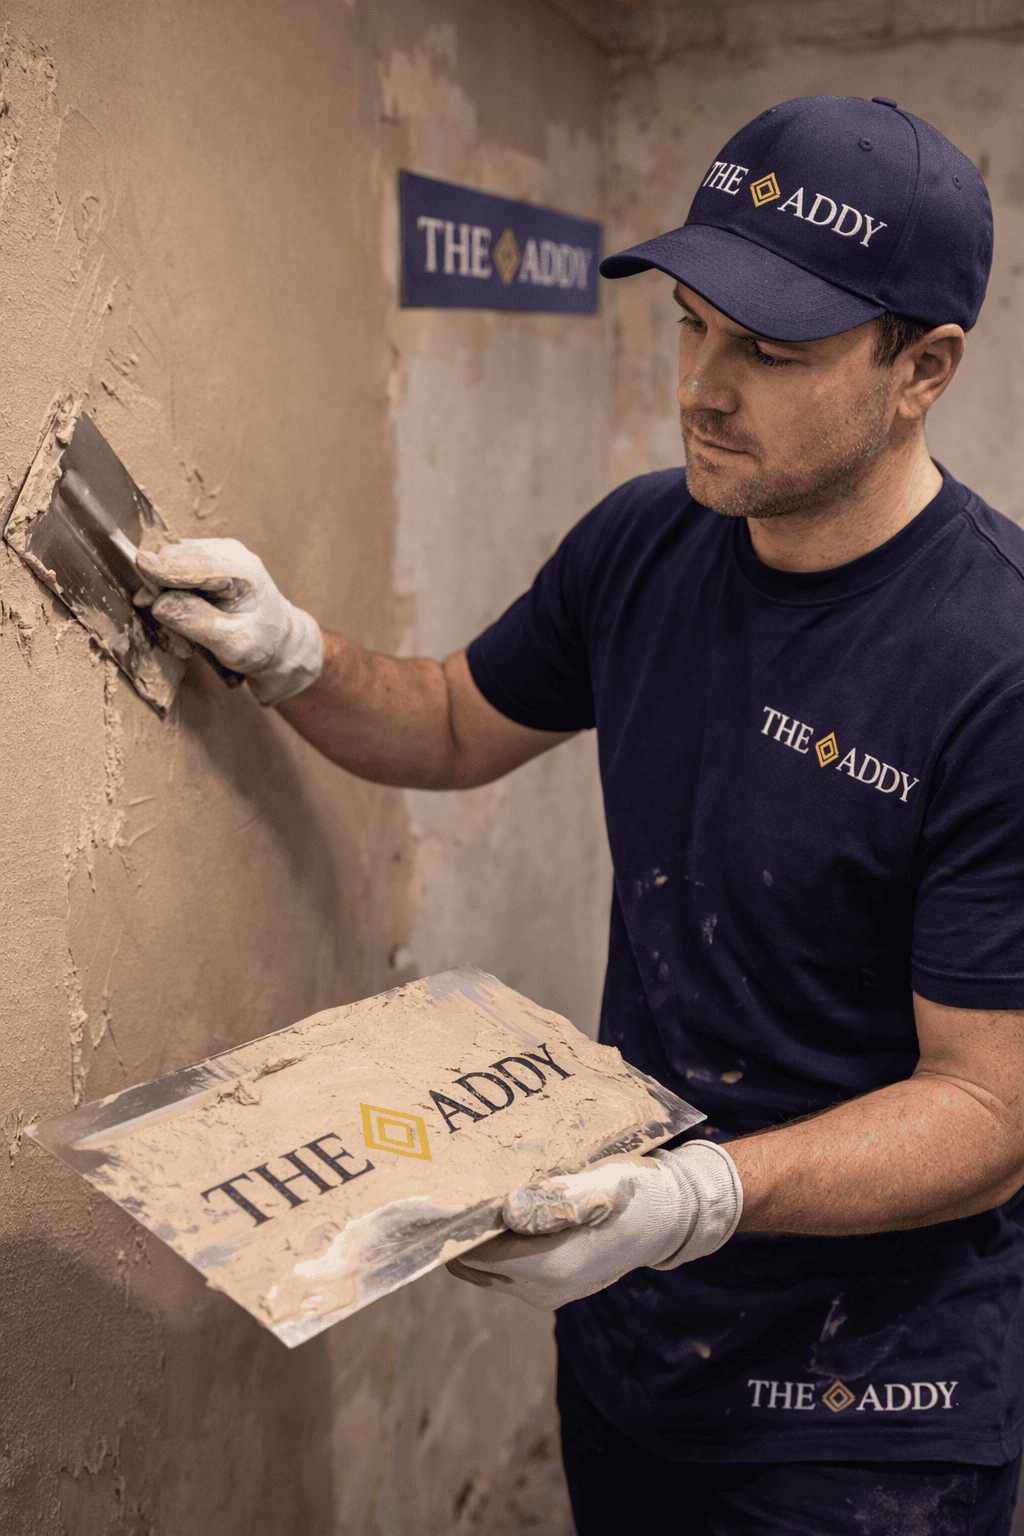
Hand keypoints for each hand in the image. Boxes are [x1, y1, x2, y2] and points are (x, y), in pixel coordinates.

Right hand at [136, 538, 322, 704]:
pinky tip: (178, 603)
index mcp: (242, 569)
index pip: (193, 563)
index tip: (139, 580)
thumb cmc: (261, 642)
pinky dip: (168, 583)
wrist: (276, 638)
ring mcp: (216, 551)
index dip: (162, 571)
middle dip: (158, 581)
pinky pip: (174, 563)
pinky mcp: (205, 557)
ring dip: (161, 583)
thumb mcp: (232, 643)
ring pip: (171, 558)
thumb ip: (196, 622)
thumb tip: (159, 604)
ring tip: (171, 612)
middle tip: (154, 610)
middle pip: (175, 555)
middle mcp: (228, 552)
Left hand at [447, 1140, 741, 1310]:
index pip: (477, 1252)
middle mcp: (544, 1290)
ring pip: (490, 1270)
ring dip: (476, 1243)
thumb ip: (549, 1201)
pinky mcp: (556, 1288)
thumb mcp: (595, 1187)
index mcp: (549, 1267)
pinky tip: (495, 1219)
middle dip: (458, 1237)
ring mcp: (550, 1294)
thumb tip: (504, 1212)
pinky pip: (509, 1271)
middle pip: (477, 1265)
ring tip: (463, 1206)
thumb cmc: (632, 1193)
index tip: (432, 1201)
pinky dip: (496, 1250)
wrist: (670, 1217)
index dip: (453, 1228)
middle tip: (438, 1200)